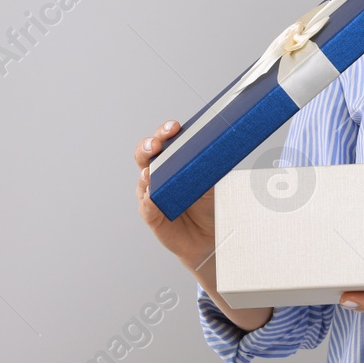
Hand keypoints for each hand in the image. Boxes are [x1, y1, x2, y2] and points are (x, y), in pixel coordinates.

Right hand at [133, 119, 214, 271]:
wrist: (211, 235)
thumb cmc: (209, 203)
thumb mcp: (212, 180)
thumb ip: (209, 164)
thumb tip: (220, 145)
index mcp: (171, 160)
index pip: (163, 140)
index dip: (165, 131)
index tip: (174, 127)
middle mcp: (157, 174)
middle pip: (144, 154)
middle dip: (148, 146)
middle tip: (156, 145)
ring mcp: (151, 194)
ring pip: (142, 179)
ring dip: (146, 174)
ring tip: (151, 172)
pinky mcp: (151, 215)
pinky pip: (147, 206)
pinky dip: (148, 200)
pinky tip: (151, 195)